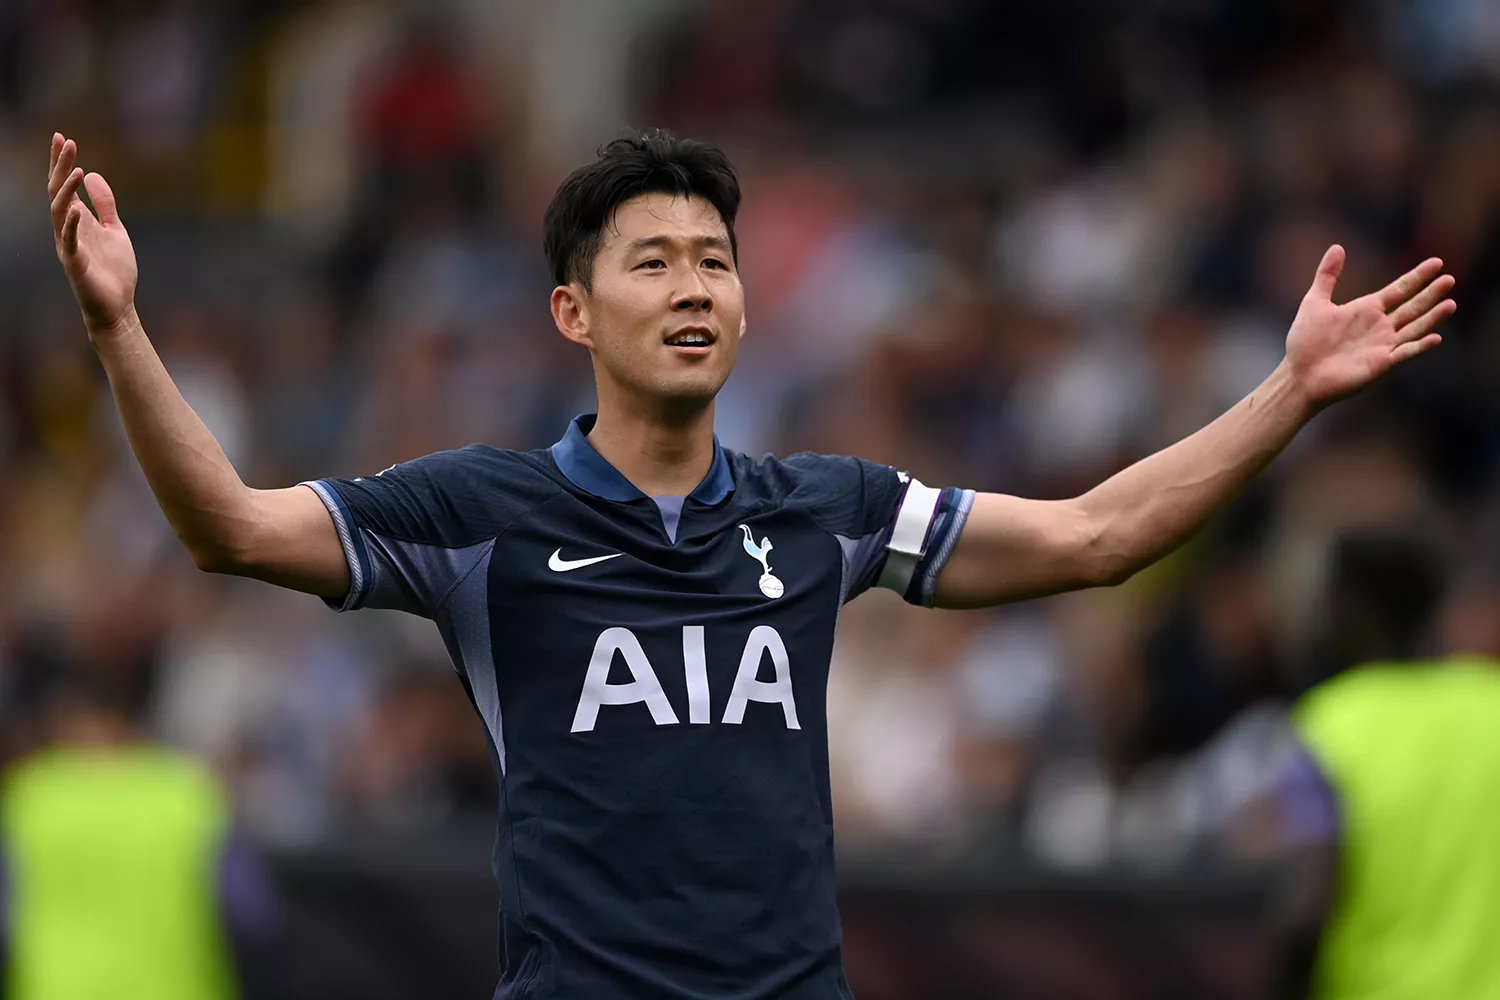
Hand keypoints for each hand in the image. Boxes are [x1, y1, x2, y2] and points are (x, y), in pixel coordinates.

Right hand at [48, 133, 137, 336]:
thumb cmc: (113, 270)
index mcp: (77, 219)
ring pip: (59, 211)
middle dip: (60, 166)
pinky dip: (71, 224)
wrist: (117, 306)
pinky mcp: (75, 263)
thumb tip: (93, 173)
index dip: (61, 162)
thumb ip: (105, 204)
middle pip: (58, 191)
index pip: (64, 185)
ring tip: (76, 169)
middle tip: (64, 141)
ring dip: (67, 190)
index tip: (62, 137)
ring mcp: (69, 245)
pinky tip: (75, 209)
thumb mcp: (114, 229)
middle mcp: (68, 229)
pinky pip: (70, 241)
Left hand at [1284, 245, 1454, 410]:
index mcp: (1367, 309)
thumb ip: (1327, 275)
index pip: (1400, 289)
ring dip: (1432, 317)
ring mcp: (1383, 345)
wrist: (1298, 375)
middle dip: (1431, 293)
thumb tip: (1337, 247)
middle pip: (1412, 306)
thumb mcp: (1314, 302)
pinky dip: (1420, 347)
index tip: (1437, 262)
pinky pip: (1404, 353)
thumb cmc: (1304, 341)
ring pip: (1415, 328)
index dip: (1418, 276)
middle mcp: (1380, 326)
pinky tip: (1435, 337)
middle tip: (1449, 279)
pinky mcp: (1380, 364)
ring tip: (1450, 303)